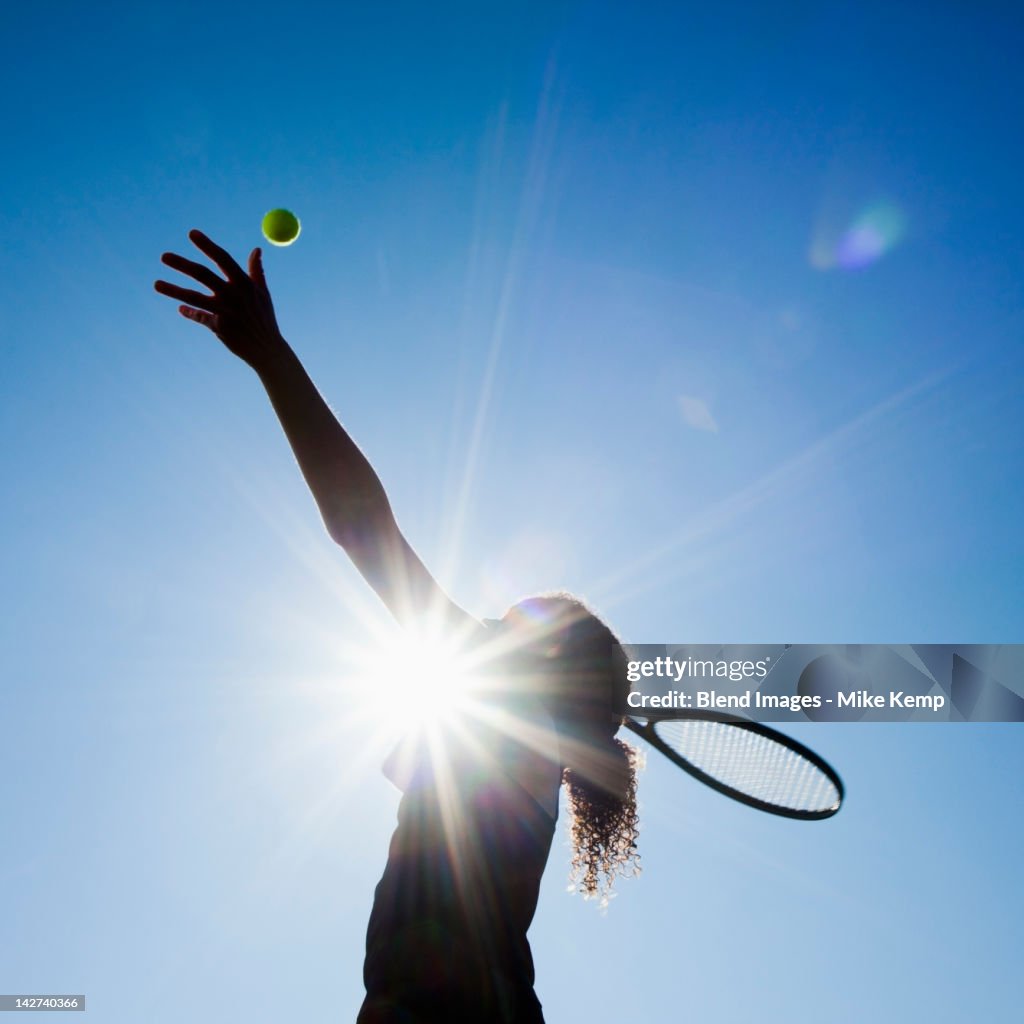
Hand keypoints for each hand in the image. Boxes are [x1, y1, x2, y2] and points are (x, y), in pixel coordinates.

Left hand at [154, 229, 288, 372]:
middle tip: (163, 256)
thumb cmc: (264, 318)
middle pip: (203, 275)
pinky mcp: (219, 327)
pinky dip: (189, 312)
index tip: (192, 233)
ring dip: (174, 290)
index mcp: (245, 284)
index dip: (207, 246)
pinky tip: (180, 308)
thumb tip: (257, 249)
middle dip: (182, 264)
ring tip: (156, 284)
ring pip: (194, 297)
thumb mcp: (263, 293)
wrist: (266, 349)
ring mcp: (225, 312)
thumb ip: (256, 271)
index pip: (223, 259)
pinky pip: (199, 316)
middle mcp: (234, 295)